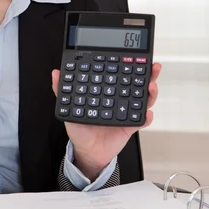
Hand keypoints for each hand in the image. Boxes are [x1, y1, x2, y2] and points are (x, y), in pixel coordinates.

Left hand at [52, 63, 161, 180]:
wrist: (87, 151)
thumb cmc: (80, 129)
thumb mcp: (70, 108)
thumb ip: (63, 90)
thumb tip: (56, 73)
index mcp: (108, 92)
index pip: (121, 74)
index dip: (130, 65)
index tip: (136, 57)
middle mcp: (120, 99)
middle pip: (137, 83)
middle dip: (147, 73)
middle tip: (152, 66)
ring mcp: (127, 112)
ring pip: (143, 99)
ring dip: (150, 92)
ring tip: (151, 86)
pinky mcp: (130, 126)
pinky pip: (141, 121)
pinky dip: (146, 117)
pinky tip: (147, 113)